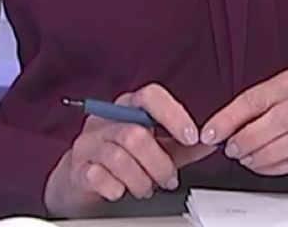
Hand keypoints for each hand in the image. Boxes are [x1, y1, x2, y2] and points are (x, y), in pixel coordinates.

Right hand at [43, 84, 212, 216]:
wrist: (80, 179)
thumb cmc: (121, 158)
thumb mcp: (156, 148)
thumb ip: (181, 145)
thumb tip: (210, 142)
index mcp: (127, 106)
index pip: (150, 96)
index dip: (174, 115)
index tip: (192, 137)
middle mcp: (106, 119)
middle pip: (136, 133)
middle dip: (159, 162)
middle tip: (169, 179)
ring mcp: (89, 142)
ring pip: (119, 157)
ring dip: (141, 180)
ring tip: (147, 188)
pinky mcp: (77, 167)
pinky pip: (99, 177)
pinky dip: (116, 188)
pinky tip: (121, 190)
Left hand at [199, 65, 287, 178]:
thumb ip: (265, 107)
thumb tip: (226, 125)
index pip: (255, 97)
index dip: (229, 117)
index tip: (211, 132)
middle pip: (269, 120)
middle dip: (244, 138)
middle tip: (230, 148)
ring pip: (283, 142)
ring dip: (258, 155)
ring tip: (245, 159)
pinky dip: (275, 167)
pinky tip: (264, 167)